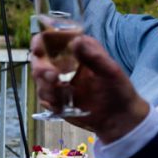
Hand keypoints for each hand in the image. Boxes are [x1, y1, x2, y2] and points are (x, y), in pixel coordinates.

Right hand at [30, 33, 149, 141]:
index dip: (41, 42)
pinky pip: (42, 96)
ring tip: (61, 97)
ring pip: (38, 79)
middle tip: (54, 79)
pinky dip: (49, 101)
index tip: (39, 50)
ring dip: (46, 88)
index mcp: (77, 50)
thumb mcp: (110, 71)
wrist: (117, 118)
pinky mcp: (55, 96)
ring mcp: (58, 80)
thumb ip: (93, 56)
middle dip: (42, 69)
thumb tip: (76, 40)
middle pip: (39, 59)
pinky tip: (61, 106)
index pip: (52, 39)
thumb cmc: (119, 90)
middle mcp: (64, 62)